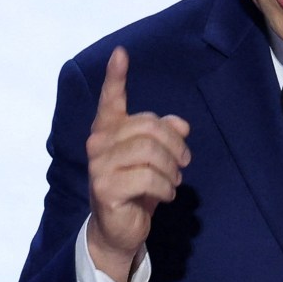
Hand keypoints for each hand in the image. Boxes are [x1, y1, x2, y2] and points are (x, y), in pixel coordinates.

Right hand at [85, 46, 190, 281]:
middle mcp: (98, 143)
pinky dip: (166, 187)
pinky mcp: (105, 189)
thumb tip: (181, 125)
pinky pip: (148, 177)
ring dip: (172, 169)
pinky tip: (166, 194)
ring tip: (174, 181)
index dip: (116, 76)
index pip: (110, 98)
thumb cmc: (137, 185)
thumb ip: (165, 135)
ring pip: (150, 151)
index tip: (121, 53)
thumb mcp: (155, 158)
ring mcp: (99, 166)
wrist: (119, 228)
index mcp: (108, 129)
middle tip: (184, 162)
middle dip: (175, 144)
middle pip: (149, 126)